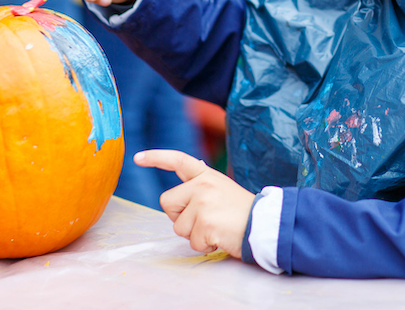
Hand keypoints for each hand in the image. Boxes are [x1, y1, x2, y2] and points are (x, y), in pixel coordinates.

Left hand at [135, 149, 254, 257]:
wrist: (266, 224)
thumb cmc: (244, 213)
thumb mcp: (223, 191)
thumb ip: (201, 190)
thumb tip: (178, 196)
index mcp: (207, 175)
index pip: (179, 161)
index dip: (156, 158)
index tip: (138, 158)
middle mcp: (203, 185)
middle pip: (168, 202)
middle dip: (180, 216)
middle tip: (205, 219)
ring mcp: (203, 203)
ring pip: (178, 226)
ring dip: (195, 234)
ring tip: (217, 228)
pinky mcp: (205, 222)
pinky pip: (192, 242)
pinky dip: (205, 245)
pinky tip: (220, 237)